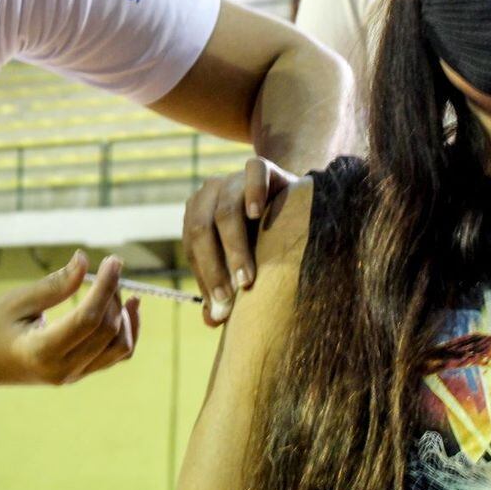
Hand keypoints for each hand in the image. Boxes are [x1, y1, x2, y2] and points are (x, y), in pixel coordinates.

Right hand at [0, 251, 140, 388]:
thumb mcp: (16, 300)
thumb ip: (54, 285)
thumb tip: (85, 261)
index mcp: (41, 352)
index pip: (88, 319)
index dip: (105, 287)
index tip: (113, 260)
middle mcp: (62, 370)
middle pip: (106, 330)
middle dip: (113, 294)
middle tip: (107, 265)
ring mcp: (73, 375)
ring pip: (119, 346)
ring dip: (124, 313)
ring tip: (114, 285)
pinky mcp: (79, 373)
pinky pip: (115, 355)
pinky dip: (127, 331)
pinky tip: (129, 307)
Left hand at [182, 156, 293, 325]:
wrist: (297, 200)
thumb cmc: (264, 238)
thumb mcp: (243, 263)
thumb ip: (225, 287)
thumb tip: (211, 322)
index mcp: (198, 214)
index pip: (193, 247)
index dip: (205, 278)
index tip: (221, 309)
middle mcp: (210, 193)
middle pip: (201, 229)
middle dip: (214, 267)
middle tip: (232, 297)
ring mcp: (234, 177)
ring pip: (225, 208)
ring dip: (234, 246)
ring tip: (246, 277)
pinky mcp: (262, 167)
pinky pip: (253, 172)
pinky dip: (252, 192)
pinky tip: (256, 213)